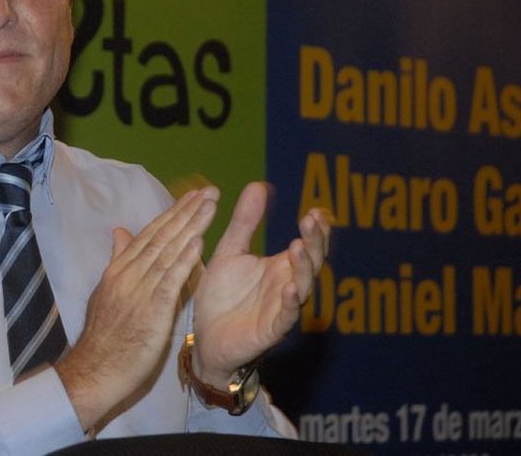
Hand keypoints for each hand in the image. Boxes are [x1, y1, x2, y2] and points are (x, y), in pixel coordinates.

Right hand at [55, 187, 219, 430]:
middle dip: (186, 212)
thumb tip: (120, 232)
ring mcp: (140, 290)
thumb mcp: (105, 293)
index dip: (172, 214)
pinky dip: (185, 260)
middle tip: (208, 190)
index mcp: (119, 269)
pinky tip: (199, 242)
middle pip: (162, 236)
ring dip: (191, 226)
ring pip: (169, 251)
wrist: (95, 371)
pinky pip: (170, 280)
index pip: (149, 234)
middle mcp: (129, 274)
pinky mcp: (151, 310)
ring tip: (210, 205)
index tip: (191, 197)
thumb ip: (117, 262)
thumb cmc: (103, 337)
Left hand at [192, 182, 330, 387]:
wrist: (203, 336)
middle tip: (312, 221)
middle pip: (311, 262)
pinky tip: (290, 288)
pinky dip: (291, 303)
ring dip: (304, 267)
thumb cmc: (220, 296)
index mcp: (279, 267)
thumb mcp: (230, 251)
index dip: (315, 230)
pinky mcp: (270, 330)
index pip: (306, 245)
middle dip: (314, 242)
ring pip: (303, 287)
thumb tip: (258, 185)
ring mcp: (281, 308)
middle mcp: (286, 285)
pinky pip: (286, 317)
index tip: (317, 210)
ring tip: (298, 246)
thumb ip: (245, 222)